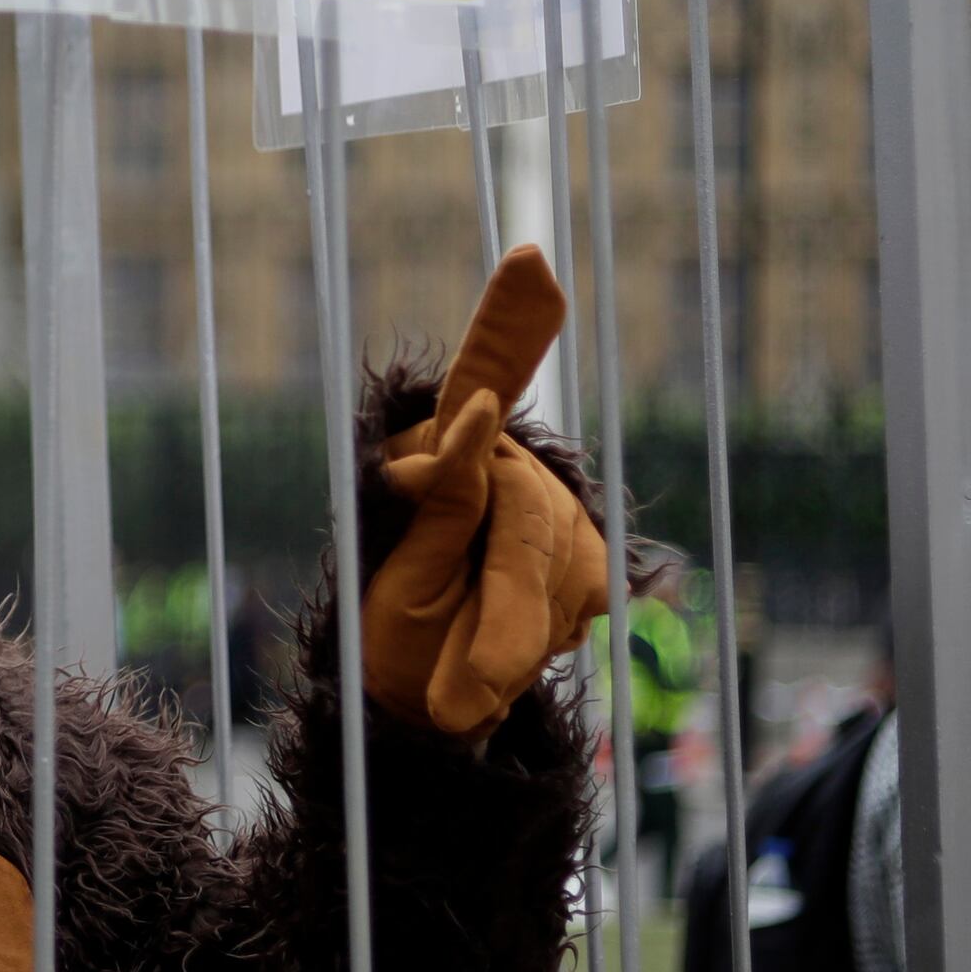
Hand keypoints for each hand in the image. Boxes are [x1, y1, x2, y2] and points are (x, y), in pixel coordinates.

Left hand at [361, 248, 612, 741]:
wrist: (417, 709)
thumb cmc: (387, 641)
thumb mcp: (399, 577)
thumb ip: (442, 502)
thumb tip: (480, 419)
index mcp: (434, 455)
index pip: (481, 378)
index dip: (509, 323)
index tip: (530, 261)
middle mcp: (498, 467)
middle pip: (534, 519)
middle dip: (506, 613)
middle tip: (465, 695)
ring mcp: (547, 512)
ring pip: (564, 567)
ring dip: (519, 635)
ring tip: (467, 680)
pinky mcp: (580, 558)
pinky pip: (583, 596)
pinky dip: (545, 637)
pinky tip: (501, 663)